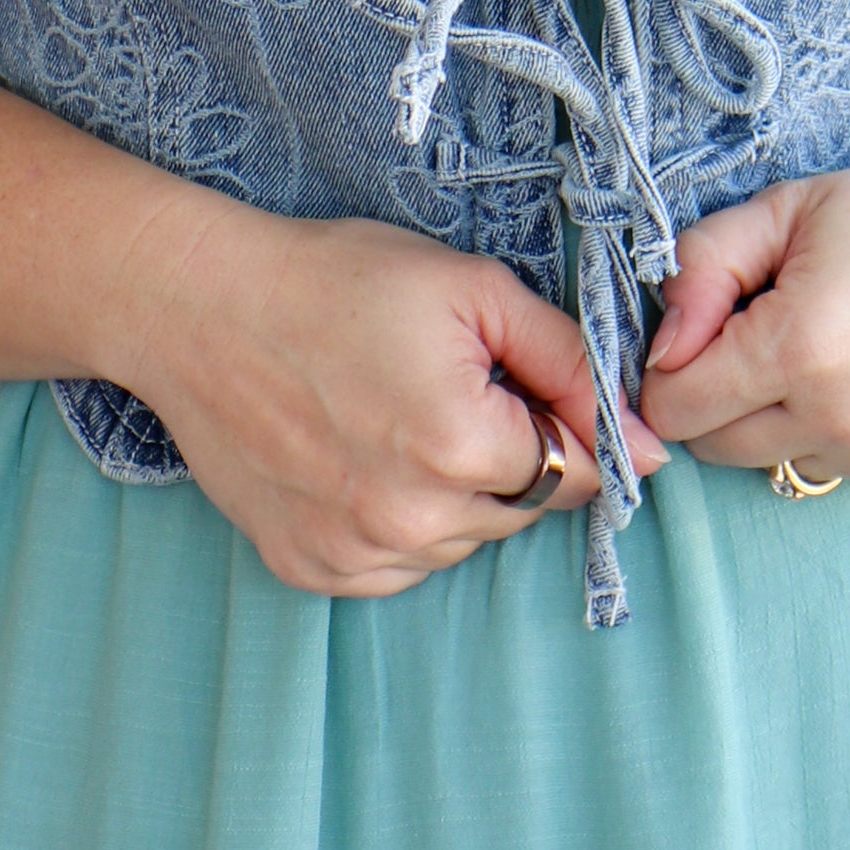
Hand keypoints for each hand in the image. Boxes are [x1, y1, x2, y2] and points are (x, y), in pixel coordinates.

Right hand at [128, 211, 655, 595]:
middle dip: (507, 456)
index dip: (559, 422)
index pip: (575, 472)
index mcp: (462, 444)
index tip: (517, 386)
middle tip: (443, 387)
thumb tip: (650, 440)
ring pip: (458, 544)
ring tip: (393, 416)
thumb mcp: (470, 291)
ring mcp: (353, 553)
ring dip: (453, 494)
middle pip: (519, 512)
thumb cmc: (335, 282)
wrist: (198, 308)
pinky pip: (393, 567)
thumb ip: (570, 362)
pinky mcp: (308, 568)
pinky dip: (396, 524)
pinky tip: (360, 458)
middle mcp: (410, 519)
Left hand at [637, 131, 849, 491]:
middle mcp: (845, 418)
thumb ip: (702, 266)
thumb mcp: (792, 206)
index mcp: (799, 347)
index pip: (672, 406)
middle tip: (772, 330)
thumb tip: (662, 344)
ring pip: (784, 460)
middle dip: (722, 395)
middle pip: (717, 448)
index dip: (677, 362)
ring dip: (789, 416)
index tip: (711, 326)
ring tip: (846, 345)